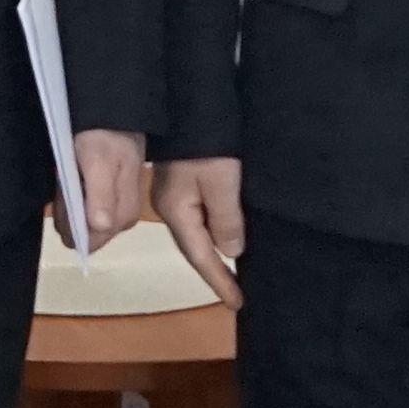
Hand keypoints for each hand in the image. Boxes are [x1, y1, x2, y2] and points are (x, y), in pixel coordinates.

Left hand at [66, 129, 148, 253]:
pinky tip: (73, 182)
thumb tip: (101, 227)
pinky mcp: (110, 203)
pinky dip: (73, 200)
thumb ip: (100, 195)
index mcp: (124, 216)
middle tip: (67, 183)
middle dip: (70, 214)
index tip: (64, 197)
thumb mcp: (99, 162)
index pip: (91, 241)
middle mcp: (124, 220)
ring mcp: (117, 213)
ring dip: (70, 206)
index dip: (71, 223)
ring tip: (70, 179)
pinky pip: (85, 213)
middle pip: (86, 234)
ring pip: (83, 225)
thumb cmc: (104, 137)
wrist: (113, 116)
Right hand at [161, 156, 246, 305]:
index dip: (220, 281)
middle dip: (215, 271)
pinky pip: (201, 215)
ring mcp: (173, 194)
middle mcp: (170, 207)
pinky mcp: (181, 181)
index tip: (237, 304)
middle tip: (237, 293)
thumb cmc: (206, 144)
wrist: (187, 104)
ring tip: (235, 270)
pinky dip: (214, 230)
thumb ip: (226, 220)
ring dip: (214, 251)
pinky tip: (226, 234)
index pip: (200, 256)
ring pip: (198, 231)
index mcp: (177, 212)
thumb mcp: (222, 182)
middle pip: (195, 247)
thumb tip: (231, 253)